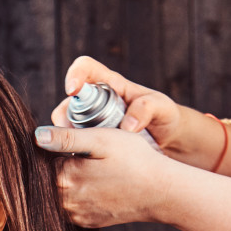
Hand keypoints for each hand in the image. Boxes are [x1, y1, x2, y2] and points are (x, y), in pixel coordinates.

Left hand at [34, 126, 173, 227]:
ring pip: (58, 194)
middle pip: (48, 180)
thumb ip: (67, 138)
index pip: (42, 161)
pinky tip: (96, 185)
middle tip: (85, 155)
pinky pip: (71, 206)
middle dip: (58, 166)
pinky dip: (77, 195)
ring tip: (92, 169)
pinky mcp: (86, 222)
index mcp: (64, 178)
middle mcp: (65, 201)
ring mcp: (75, 215)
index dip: (53, 148)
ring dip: (67, 182)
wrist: (161, 193)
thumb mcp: (102, 139)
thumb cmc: (135, 160)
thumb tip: (37, 136)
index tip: (72, 143)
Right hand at [51, 56, 184, 149]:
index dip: (75, 75)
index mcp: (111, 84)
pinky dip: (73, 152)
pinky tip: (82, 162)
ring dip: (67, 139)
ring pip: (66, 126)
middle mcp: (95, 101)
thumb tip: (127, 126)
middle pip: (67, 103)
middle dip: (64, 118)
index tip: (72, 91)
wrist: (166, 139)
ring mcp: (90, 122)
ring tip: (80, 153)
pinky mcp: (90, 141)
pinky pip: (73, 144)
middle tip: (73, 136)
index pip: (86, 68)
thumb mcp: (161, 107)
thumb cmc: (162, 116)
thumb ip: (146, 109)